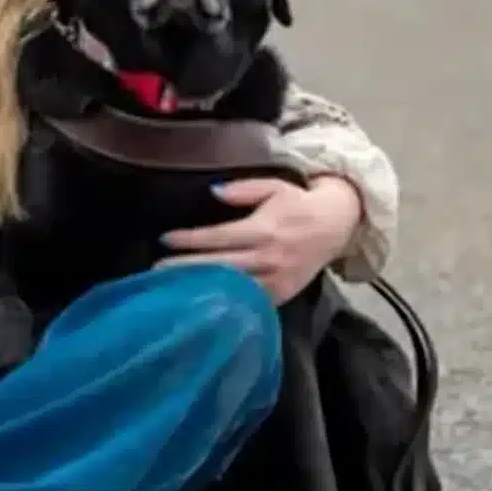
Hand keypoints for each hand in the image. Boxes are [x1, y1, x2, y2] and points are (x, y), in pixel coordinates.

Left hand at [159, 176, 363, 303]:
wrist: (335, 226)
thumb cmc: (297, 204)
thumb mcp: (273, 186)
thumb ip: (243, 189)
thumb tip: (213, 191)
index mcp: (263, 230)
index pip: (219, 237)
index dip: (190, 240)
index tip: (165, 240)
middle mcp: (268, 257)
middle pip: (220, 266)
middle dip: (186, 268)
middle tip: (156, 271)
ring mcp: (275, 280)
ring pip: (233, 288)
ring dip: (203, 288)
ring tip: (173, 289)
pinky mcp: (282, 295)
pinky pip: (250, 302)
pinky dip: (227, 303)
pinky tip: (205, 302)